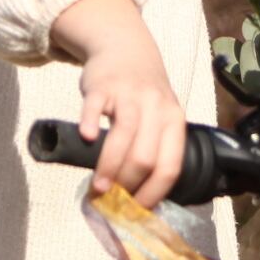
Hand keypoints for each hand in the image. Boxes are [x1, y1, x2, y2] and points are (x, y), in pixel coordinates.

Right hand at [50, 0, 185, 209]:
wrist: (125, 48)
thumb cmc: (142, 94)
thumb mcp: (160, 117)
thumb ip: (154, 148)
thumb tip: (138, 199)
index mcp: (174, 121)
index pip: (170, 166)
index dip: (154, 193)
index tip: (137, 211)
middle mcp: (156, 107)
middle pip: (146, 157)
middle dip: (128, 185)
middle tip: (111, 201)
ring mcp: (129, 95)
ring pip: (123, 137)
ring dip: (109, 167)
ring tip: (98, 188)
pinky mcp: (103, 85)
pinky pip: (96, 107)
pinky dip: (90, 124)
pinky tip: (85, 139)